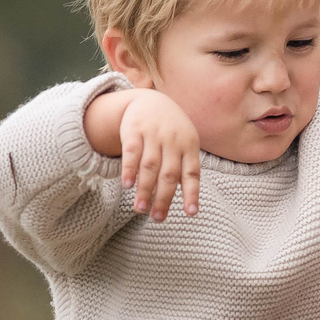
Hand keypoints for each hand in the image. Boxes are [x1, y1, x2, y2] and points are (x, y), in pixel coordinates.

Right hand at [97, 87, 203, 221]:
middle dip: (163, 198)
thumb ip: (182, 170)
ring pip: (150, 166)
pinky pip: (132, 152)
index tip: (191, 213)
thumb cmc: (171, 132)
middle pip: (169, 174)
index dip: (192, 193)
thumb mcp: (184, 144)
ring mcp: (153, 134)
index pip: (192, 173)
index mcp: (189, 146)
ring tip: (140, 209)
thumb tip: (177, 203)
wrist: (150, 101)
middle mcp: (173, 141)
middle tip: (157, 219)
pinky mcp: (133, 130)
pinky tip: (127, 185)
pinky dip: (129, 169)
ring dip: (145, 189)